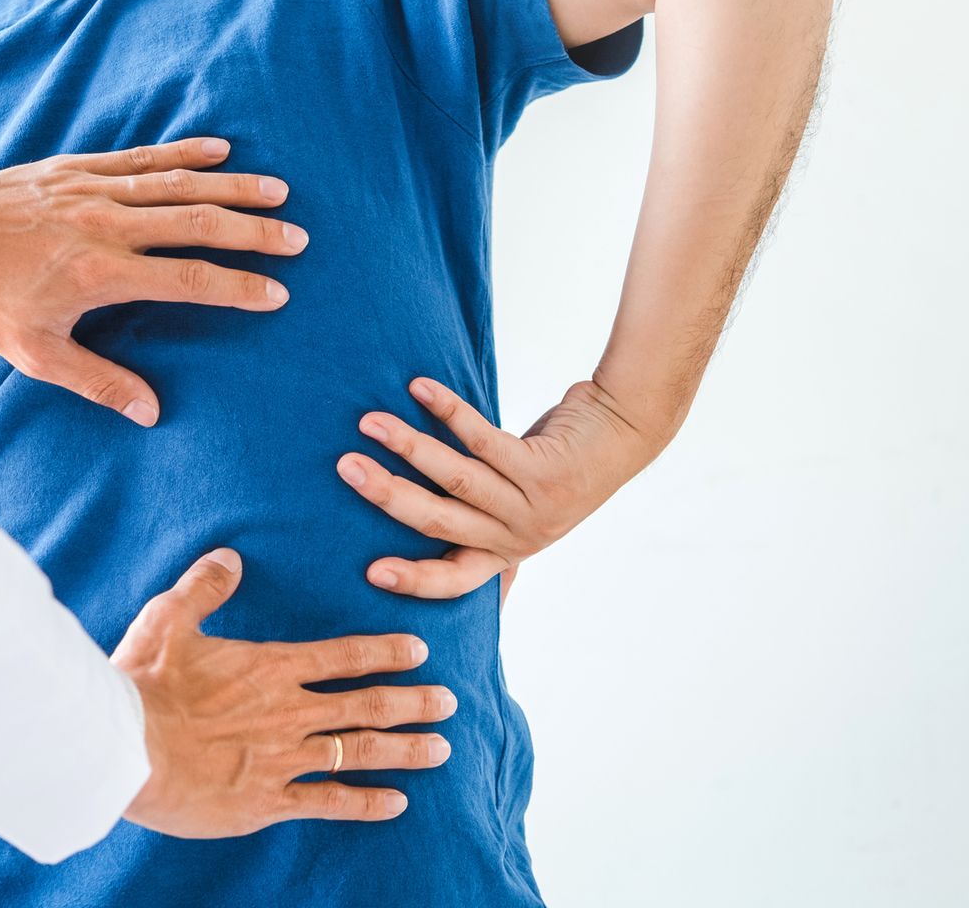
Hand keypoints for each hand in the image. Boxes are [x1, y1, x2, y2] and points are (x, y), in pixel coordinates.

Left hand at [0, 138, 305, 425]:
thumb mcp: (33, 352)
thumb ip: (96, 380)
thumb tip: (150, 412)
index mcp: (101, 273)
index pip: (188, 280)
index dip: (238, 287)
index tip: (277, 293)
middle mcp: (108, 225)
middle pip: (197, 223)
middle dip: (253, 231)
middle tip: (298, 239)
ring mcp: (96, 190)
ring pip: (179, 184)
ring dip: (232, 188)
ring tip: (279, 192)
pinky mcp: (81, 168)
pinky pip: (144, 157)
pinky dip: (185, 152)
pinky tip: (220, 151)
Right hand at [114, 549, 456, 836]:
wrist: (126, 747)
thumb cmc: (144, 682)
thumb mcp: (169, 619)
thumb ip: (205, 588)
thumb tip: (229, 556)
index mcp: (270, 667)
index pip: (343, 657)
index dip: (385, 652)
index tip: (419, 650)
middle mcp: (289, 712)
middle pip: (367, 705)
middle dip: (413, 702)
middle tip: (449, 702)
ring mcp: (284, 759)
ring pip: (360, 752)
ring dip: (405, 750)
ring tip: (441, 749)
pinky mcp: (267, 801)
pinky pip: (329, 803)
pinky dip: (366, 803)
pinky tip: (397, 804)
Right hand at [335, 377, 667, 598]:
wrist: (624, 433)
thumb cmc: (559, 466)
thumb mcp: (524, 508)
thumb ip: (483, 520)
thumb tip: (424, 526)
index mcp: (506, 549)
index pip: (456, 578)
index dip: (414, 580)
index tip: (371, 574)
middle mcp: (519, 534)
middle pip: (441, 521)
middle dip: (387, 496)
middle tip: (344, 469)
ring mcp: (533, 502)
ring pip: (456, 477)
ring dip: (407, 447)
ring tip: (368, 423)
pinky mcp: (543, 466)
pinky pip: (483, 438)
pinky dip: (447, 411)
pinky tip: (419, 388)